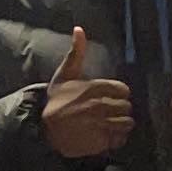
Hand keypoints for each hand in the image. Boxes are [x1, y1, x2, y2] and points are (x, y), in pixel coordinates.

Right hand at [39, 28, 132, 161]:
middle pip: (127, 107)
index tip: (112, 96)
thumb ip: (76, 52)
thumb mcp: (64, 74)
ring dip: (122, 124)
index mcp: (94, 88)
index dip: (119, 93)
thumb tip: (79, 29)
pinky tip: (108, 135)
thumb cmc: (56, 100)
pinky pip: (120, 139)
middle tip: (111, 111)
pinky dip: (117, 138)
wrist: (44, 128)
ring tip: (112, 123)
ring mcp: (101, 125)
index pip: (124, 90)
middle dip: (121, 109)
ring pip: (127, 123)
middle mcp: (100, 106)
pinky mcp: (101, 142)